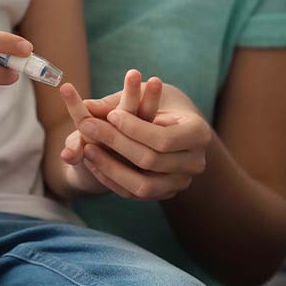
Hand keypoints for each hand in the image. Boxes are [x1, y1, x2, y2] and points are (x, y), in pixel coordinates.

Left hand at [77, 73, 210, 200]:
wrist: (169, 123)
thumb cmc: (156, 98)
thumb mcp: (143, 92)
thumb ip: (119, 100)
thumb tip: (87, 105)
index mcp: (199, 133)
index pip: (164, 139)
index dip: (135, 129)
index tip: (111, 114)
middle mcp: (195, 162)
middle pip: (152, 161)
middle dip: (117, 143)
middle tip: (87, 126)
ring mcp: (180, 182)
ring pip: (143, 186)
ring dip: (111, 168)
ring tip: (88, 148)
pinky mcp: (164, 193)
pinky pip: (135, 194)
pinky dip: (111, 180)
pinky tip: (92, 162)